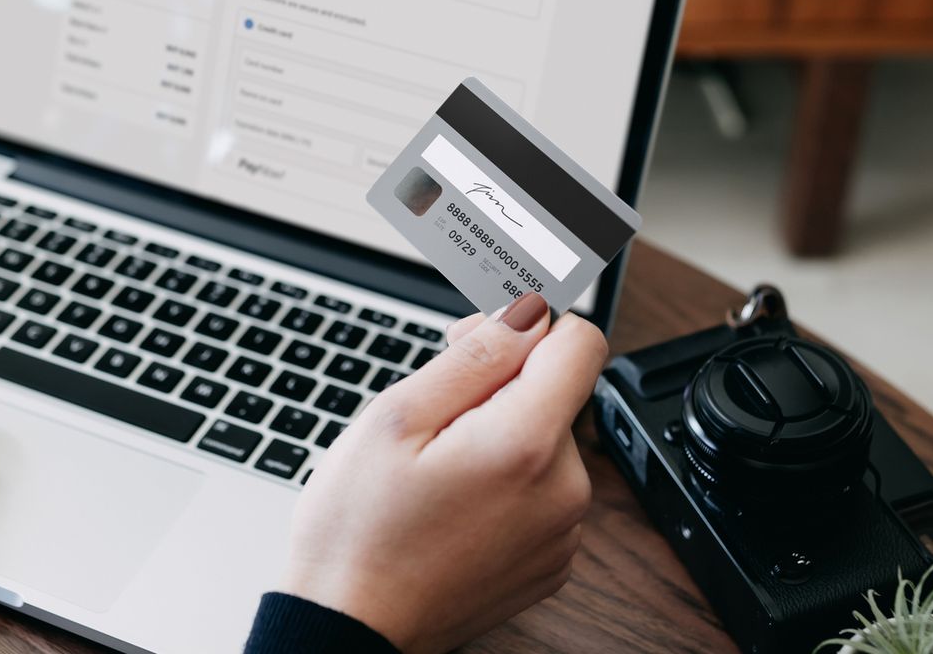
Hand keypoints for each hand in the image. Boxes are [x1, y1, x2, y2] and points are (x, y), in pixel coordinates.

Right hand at [280, 292, 607, 653]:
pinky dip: (503, 484)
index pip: (581, 342)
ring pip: (545, 442)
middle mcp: (564, 491)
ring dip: (498, 435)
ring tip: (432, 467)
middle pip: (557, 393)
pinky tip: (450, 502)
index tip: (481, 338)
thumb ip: (476, 356)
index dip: (529, 324)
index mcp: (528, 444)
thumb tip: (528, 310)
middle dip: (499, 385)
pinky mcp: (551, 561)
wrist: (351, 628)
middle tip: (429, 411)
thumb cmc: (358, 530)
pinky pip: (541, 493)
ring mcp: (562, 532)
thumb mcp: (397, 417)